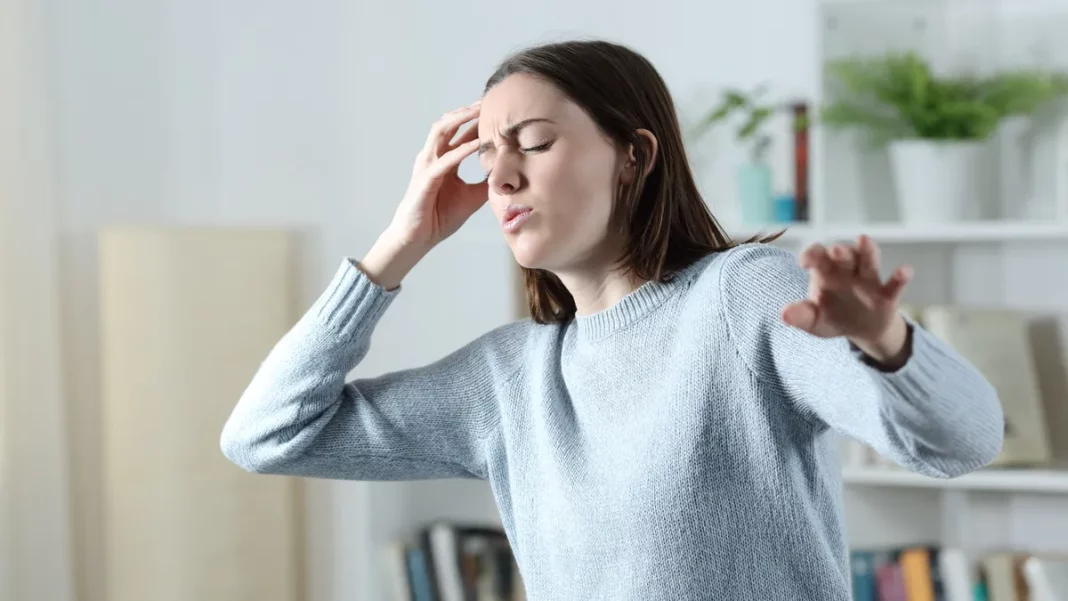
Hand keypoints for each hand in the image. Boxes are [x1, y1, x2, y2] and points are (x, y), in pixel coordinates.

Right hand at [359, 102, 488, 288]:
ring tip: (479, 111)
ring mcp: (426, 166)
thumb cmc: (439, 217)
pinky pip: (444, 161)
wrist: (417, 238)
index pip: (459, 133)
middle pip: (448, 124)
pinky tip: (476, 144)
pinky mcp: (425, 180)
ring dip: (460, 120)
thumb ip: (487, 183)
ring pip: (440, 132)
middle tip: (488, 100)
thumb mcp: (472, 197)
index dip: (476, 120)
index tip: (497, 110)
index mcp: (444, 160)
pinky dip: (460, 150)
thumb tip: (509, 177)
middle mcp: (433, 158)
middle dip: (467, 111)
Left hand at [782, 235, 913, 364]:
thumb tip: (783, 315)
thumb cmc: (833, 317)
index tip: (804, 263)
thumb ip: (800, 316)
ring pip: (869, 260)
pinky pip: (894, 284)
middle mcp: (847, 270)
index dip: (811, 255)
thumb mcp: (814, 321)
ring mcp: (868, 280)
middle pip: (844, 254)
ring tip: (864, 240)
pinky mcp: (887, 295)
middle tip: (835, 250)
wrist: (862, 330)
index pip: (817, 255)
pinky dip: (900, 277)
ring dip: (867, 251)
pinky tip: (905, 271)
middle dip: (839, 252)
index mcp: (825, 272)